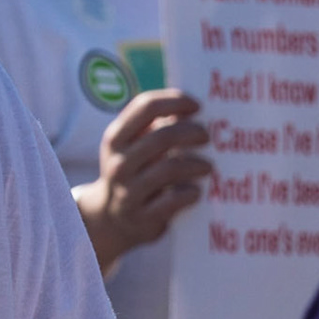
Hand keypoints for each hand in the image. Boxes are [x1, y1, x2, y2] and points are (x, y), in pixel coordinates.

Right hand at [76, 89, 212, 272]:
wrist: (111, 218)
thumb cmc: (133, 172)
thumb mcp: (132, 147)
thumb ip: (154, 127)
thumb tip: (194, 110)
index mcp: (116, 138)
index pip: (145, 107)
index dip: (175, 101)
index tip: (196, 105)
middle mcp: (119, 162)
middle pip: (162, 137)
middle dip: (191, 132)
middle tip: (206, 135)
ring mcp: (128, 191)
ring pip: (168, 169)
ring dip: (196, 164)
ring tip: (208, 166)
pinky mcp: (142, 216)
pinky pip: (172, 201)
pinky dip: (190, 193)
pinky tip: (197, 191)